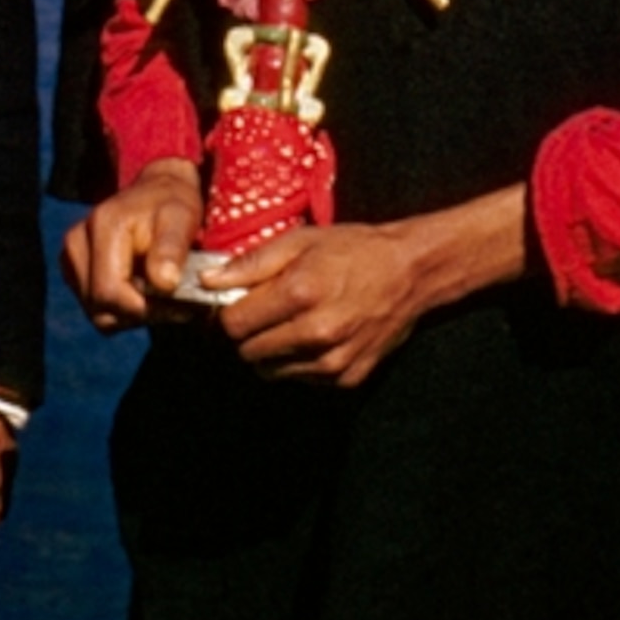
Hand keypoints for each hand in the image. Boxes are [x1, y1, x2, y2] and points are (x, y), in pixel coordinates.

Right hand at [59, 159, 203, 330]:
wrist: (156, 191)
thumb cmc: (172, 204)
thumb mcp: (181, 217)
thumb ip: (172, 249)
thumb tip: (164, 283)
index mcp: (103, 225)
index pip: (109, 292)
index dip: (145, 308)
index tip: (178, 306)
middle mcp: (77, 240)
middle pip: (101, 309)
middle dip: (141, 313)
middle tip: (175, 303)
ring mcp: (70, 256)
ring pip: (98, 314)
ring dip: (132, 314)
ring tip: (160, 295)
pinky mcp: (72, 269)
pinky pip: (96, 309)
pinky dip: (122, 310)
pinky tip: (143, 291)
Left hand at [209, 182, 529, 386]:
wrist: (410, 272)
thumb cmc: (353, 250)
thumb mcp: (300, 241)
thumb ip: (251, 264)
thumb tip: (208, 281)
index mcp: (300, 293)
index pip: (234, 324)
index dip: (228, 313)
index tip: (236, 303)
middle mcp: (316, 333)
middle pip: (248, 352)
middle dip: (247, 333)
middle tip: (262, 313)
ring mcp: (333, 360)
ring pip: (271, 371)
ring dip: (270, 351)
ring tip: (289, 323)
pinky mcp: (347, 377)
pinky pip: (301, 378)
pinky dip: (297, 362)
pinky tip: (313, 335)